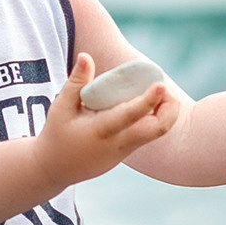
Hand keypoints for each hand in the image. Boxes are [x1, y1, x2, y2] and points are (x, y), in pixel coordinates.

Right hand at [36, 54, 180, 185]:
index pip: (131, 115)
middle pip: (158, 130)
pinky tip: (146, 102)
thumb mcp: (61, 108)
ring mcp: (126, 150)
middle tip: (163, 87)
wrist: (55, 168)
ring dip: (163, 111)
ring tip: (157, 91)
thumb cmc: (57, 134)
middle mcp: (119, 142)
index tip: (161, 84)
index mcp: (102, 130)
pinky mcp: (127, 152)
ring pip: (156, 132)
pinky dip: (153, 118)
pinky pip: (147, 134)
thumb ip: (76, 82)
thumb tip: (86, 56)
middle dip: (170, 108)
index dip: (149, 100)